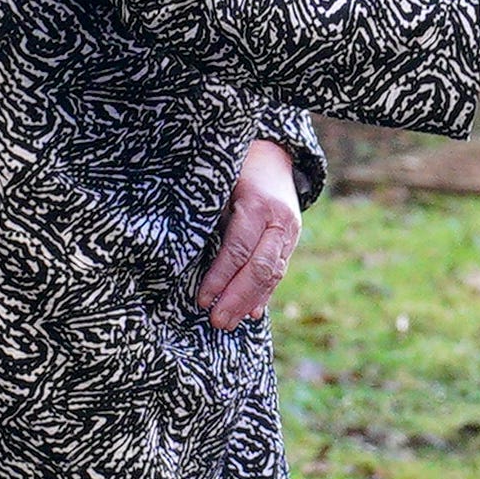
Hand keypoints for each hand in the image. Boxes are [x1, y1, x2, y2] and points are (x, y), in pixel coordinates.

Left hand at [195, 140, 305, 328]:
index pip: (237, 249)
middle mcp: (280, 220)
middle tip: (216, 322)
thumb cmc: (234, 170)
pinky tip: (252, 312)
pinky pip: (279, 270)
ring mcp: (290, 231)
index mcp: (259, 205)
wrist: (272, 155)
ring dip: (250, 302)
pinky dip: (264, 293)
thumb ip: (213, 219)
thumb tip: (186, 257)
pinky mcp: (292, 240)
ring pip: (273, 274)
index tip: (202, 300)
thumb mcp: (221, 187)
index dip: (219, 277)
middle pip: (259, 268)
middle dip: (236, 298)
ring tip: (229, 323)